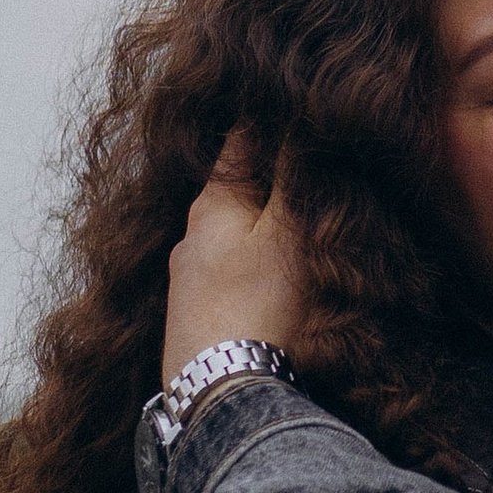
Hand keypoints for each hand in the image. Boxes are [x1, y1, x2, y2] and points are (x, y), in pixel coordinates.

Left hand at [164, 136, 308, 385]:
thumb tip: (298, 116)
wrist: (221, 396)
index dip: (269, 116)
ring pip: (230, 233)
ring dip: (260, 223)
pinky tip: (269, 278)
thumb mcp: (287, 232)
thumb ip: (293, 174)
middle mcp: (191, 236)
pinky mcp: (193, 320)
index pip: (241, 139)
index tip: (293, 97)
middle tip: (304, 157)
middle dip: (268, 173)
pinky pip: (228, 272)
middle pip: (235, 186)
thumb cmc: (258, 307)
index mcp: (213, 203)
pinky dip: (250, 261)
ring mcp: (188, 281)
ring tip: (293, 220)